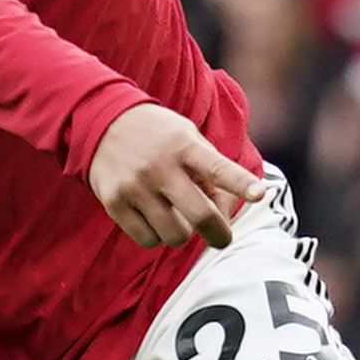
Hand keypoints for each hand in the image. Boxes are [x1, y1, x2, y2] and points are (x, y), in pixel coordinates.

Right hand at [87, 104, 263, 249]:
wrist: (100, 120)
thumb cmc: (157, 135)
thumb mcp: (187, 138)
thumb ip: (211, 171)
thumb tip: (226, 213)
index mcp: (184, 147)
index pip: (218, 168)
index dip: (240, 183)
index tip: (258, 195)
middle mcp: (160, 167)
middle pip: (200, 216)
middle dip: (219, 235)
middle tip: (221, 238)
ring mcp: (135, 186)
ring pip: (175, 236)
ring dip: (182, 234)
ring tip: (174, 217)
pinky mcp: (114, 202)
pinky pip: (147, 240)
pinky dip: (155, 236)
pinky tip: (152, 218)